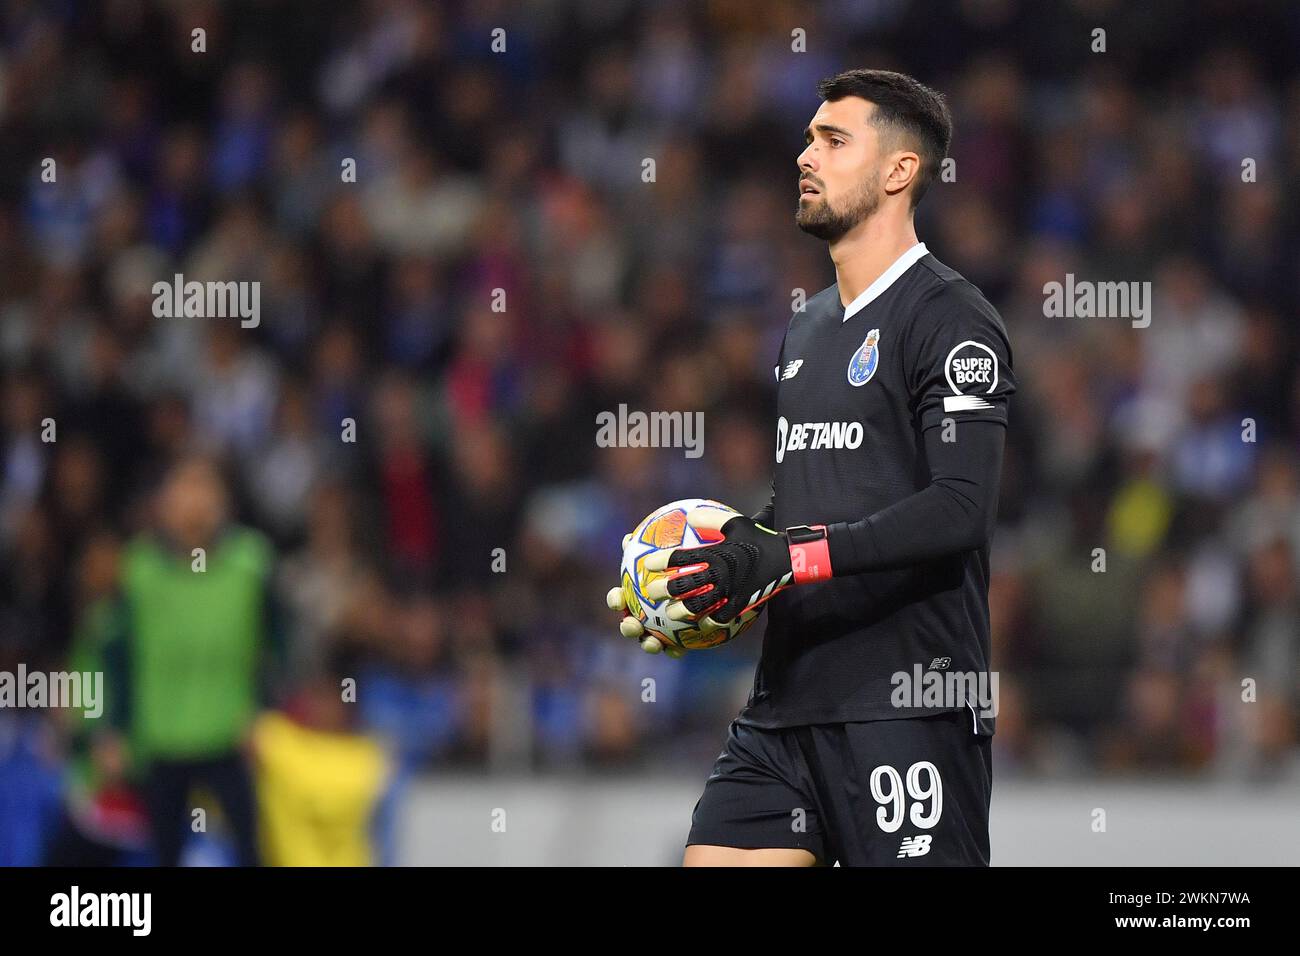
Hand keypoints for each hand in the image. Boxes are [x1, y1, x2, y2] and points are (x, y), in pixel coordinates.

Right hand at [608, 532, 684, 655]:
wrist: (716, 576)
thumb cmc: (687, 559)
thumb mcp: (674, 547)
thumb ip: (650, 544)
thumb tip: (627, 538)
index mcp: (639, 594)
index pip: (621, 597)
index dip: (615, 599)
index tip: (618, 598)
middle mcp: (646, 614)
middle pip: (630, 622)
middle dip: (627, 627)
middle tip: (632, 623)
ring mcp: (662, 630)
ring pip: (649, 640)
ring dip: (647, 644)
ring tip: (652, 643)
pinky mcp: (681, 641)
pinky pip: (675, 648)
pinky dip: (673, 650)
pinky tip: (678, 650)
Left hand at [644, 510, 829, 623]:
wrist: (789, 558)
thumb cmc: (760, 539)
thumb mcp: (737, 523)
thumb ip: (712, 519)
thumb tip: (691, 514)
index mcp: (715, 553)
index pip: (682, 557)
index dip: (663, 562)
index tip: (649, 565)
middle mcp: (719, 573)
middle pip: (685, 584)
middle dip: (664, 590)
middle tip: (650, 593)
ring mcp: (730, 590)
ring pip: (699, 604)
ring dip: (682, 610)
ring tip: (670, 614)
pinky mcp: (742, 603)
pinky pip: (722, 617)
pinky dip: (710, 622)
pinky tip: (702, 624)